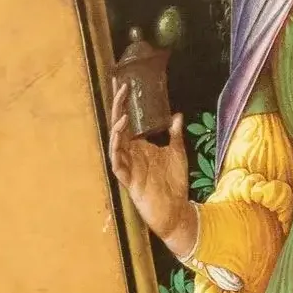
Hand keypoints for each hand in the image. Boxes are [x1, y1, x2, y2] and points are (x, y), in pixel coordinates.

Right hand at [108, 82, 197, 256]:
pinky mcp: (128, 179)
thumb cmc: (173, 183)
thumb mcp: (177, 153)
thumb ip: (174, 134)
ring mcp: (127, 165)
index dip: (125, 102)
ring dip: (117, 127)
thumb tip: (176, 115)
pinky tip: (121, 134)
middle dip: (118, 106)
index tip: (124, 83)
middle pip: (119, 125)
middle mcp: (130, 153)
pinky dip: (117, 148)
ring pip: (115, 142)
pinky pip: (117, 162)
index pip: (128, 119)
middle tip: (119, 86)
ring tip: (122, 111)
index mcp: (139, 146)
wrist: (175, 210)